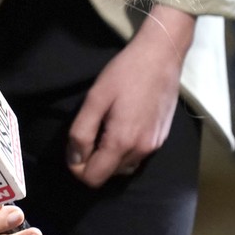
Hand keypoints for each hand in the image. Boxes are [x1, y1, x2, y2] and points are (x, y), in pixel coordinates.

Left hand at [67, 4, 195, 187]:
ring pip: (123, 168)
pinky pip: (136, 157)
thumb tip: (74, 159)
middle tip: (87, 132)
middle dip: (92, 161)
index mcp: (122, 143)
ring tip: (102, 129)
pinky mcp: (161, 139)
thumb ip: (81, 132)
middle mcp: (141, 151)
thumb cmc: (124, 74)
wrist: (161, 56)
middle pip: (108, 175)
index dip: (77, 167)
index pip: (94, 178)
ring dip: (107, 157)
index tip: (73, 147)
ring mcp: (154, 146)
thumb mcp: (95, 99)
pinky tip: (118, 127)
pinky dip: (122, 151)